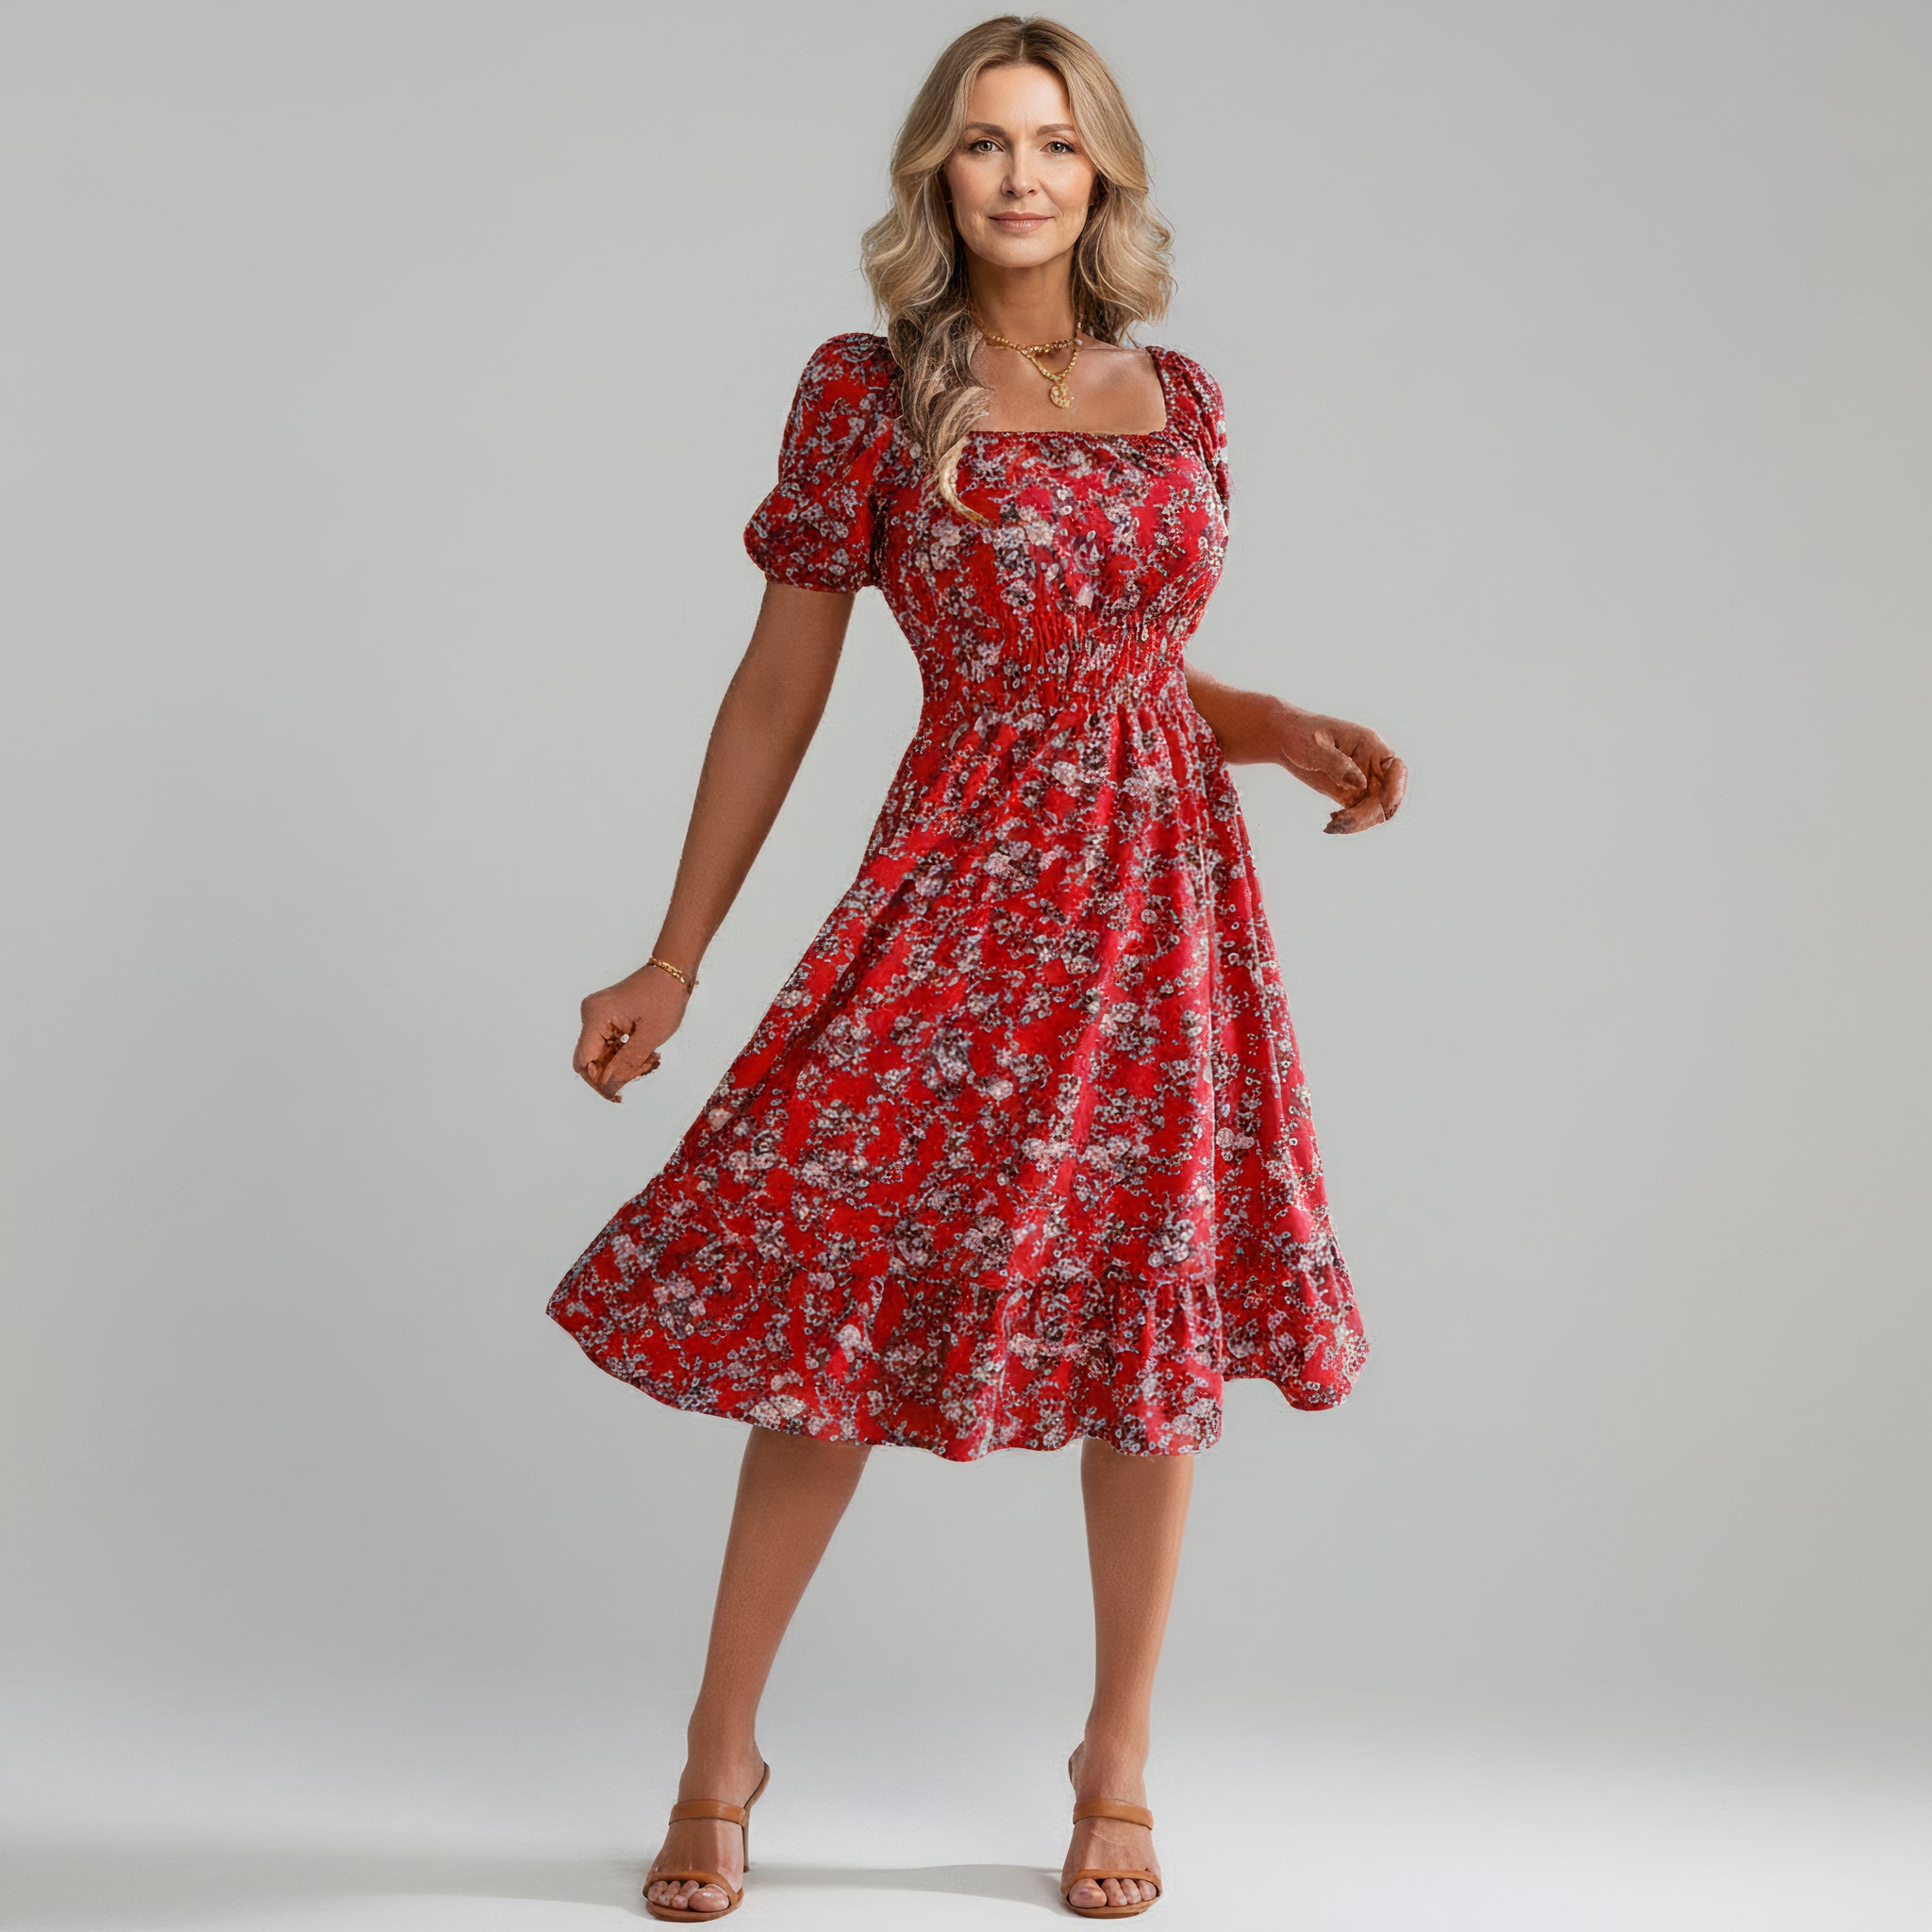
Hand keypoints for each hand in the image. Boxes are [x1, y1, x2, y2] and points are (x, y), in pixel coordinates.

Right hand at [572, 962, 692, 1102]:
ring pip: (603, 1054)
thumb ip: (627, 1064)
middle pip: (591, 1060)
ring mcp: (597, 1016)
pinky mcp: (606, 1017)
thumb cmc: (664, 998)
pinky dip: (626, 1054)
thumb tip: (609, 1087)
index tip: (618, 1094)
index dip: (599, 1083)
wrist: (673, 972)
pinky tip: (647, 1054)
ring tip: (652, 1060)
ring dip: (625, 1064)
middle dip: (615, 1074)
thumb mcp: (649, 1037)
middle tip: (644, 1071)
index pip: (584, 1062)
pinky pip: (610, 1045)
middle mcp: (591, 1015)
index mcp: (596, 1017)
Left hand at [1269, 702, 1407, 833]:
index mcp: (1371, 746)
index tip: (1376, 805)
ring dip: (1359, 823)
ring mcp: (1363, 781)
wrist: (1286, 740)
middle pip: (1389, 796)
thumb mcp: (1315, 747)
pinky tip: (1331, 823)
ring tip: (1333, 824)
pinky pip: (1360, 815)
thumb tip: (1362, 785)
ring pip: (1376, 810)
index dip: (1394, 790)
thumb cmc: (1300, 735)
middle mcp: (1373, 765)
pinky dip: (1349, 824)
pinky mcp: (1350, 794)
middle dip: (1371, 814)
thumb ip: (1338, 764)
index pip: (1397, 770)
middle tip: (1343, 821)